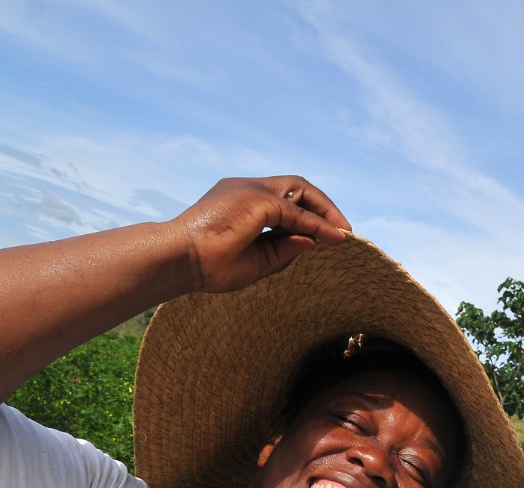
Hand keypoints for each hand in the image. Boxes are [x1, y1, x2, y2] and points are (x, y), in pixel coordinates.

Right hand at [175, 177, 351, 294]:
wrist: (180, 261)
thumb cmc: (208, 266)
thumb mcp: (256, 261)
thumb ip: (283, 249)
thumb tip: (313, 241)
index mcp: (241, 199)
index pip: (282, 196)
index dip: (308, 212)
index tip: (327, 233)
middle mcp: (246, 188)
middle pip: (295, 186)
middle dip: (322, 206)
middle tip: (342, 230)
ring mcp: (251, 190)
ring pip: (299, 191)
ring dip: (325, 211)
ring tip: (343, 232)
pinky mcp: (257, 201)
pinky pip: (296, 213)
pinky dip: (318, 224)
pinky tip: (334, 238)